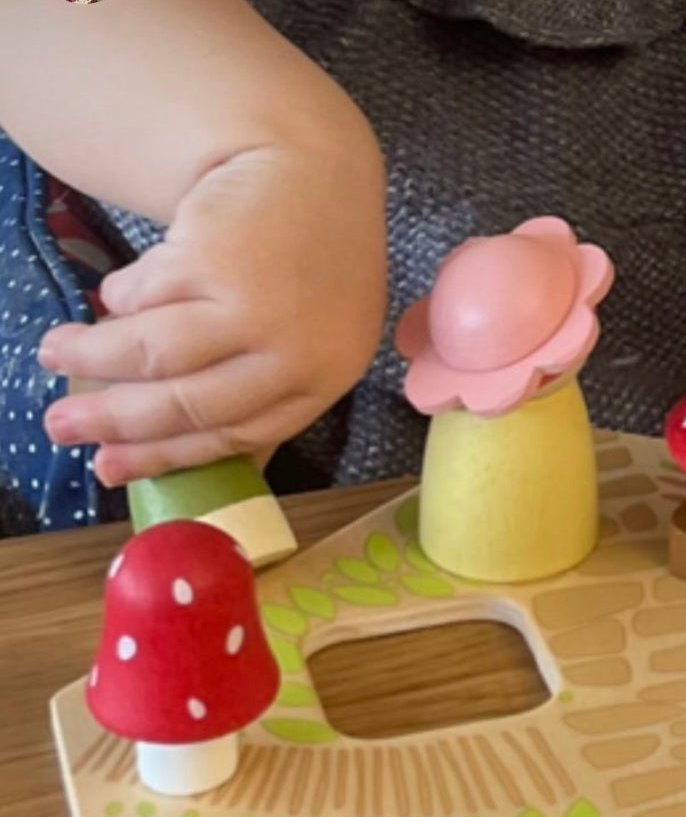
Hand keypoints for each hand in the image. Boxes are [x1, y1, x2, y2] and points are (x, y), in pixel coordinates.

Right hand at [37, 139, 385, 485]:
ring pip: (155, 352)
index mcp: (322, 380)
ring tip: (56, 353)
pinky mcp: (216, 257)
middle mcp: (296, 353)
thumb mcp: (309, 338)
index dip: (163, 456)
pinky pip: (147, 295)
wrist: (316, 171)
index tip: (106, 468)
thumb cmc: (307, 267)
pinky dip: (123, 299)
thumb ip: (260, 392)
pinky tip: (115, 298)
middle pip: (188, 403)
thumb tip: (180, 456)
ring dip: (95, 358)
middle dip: (114, 419)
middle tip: (59, 425)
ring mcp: (259, 306)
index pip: (233, 435)